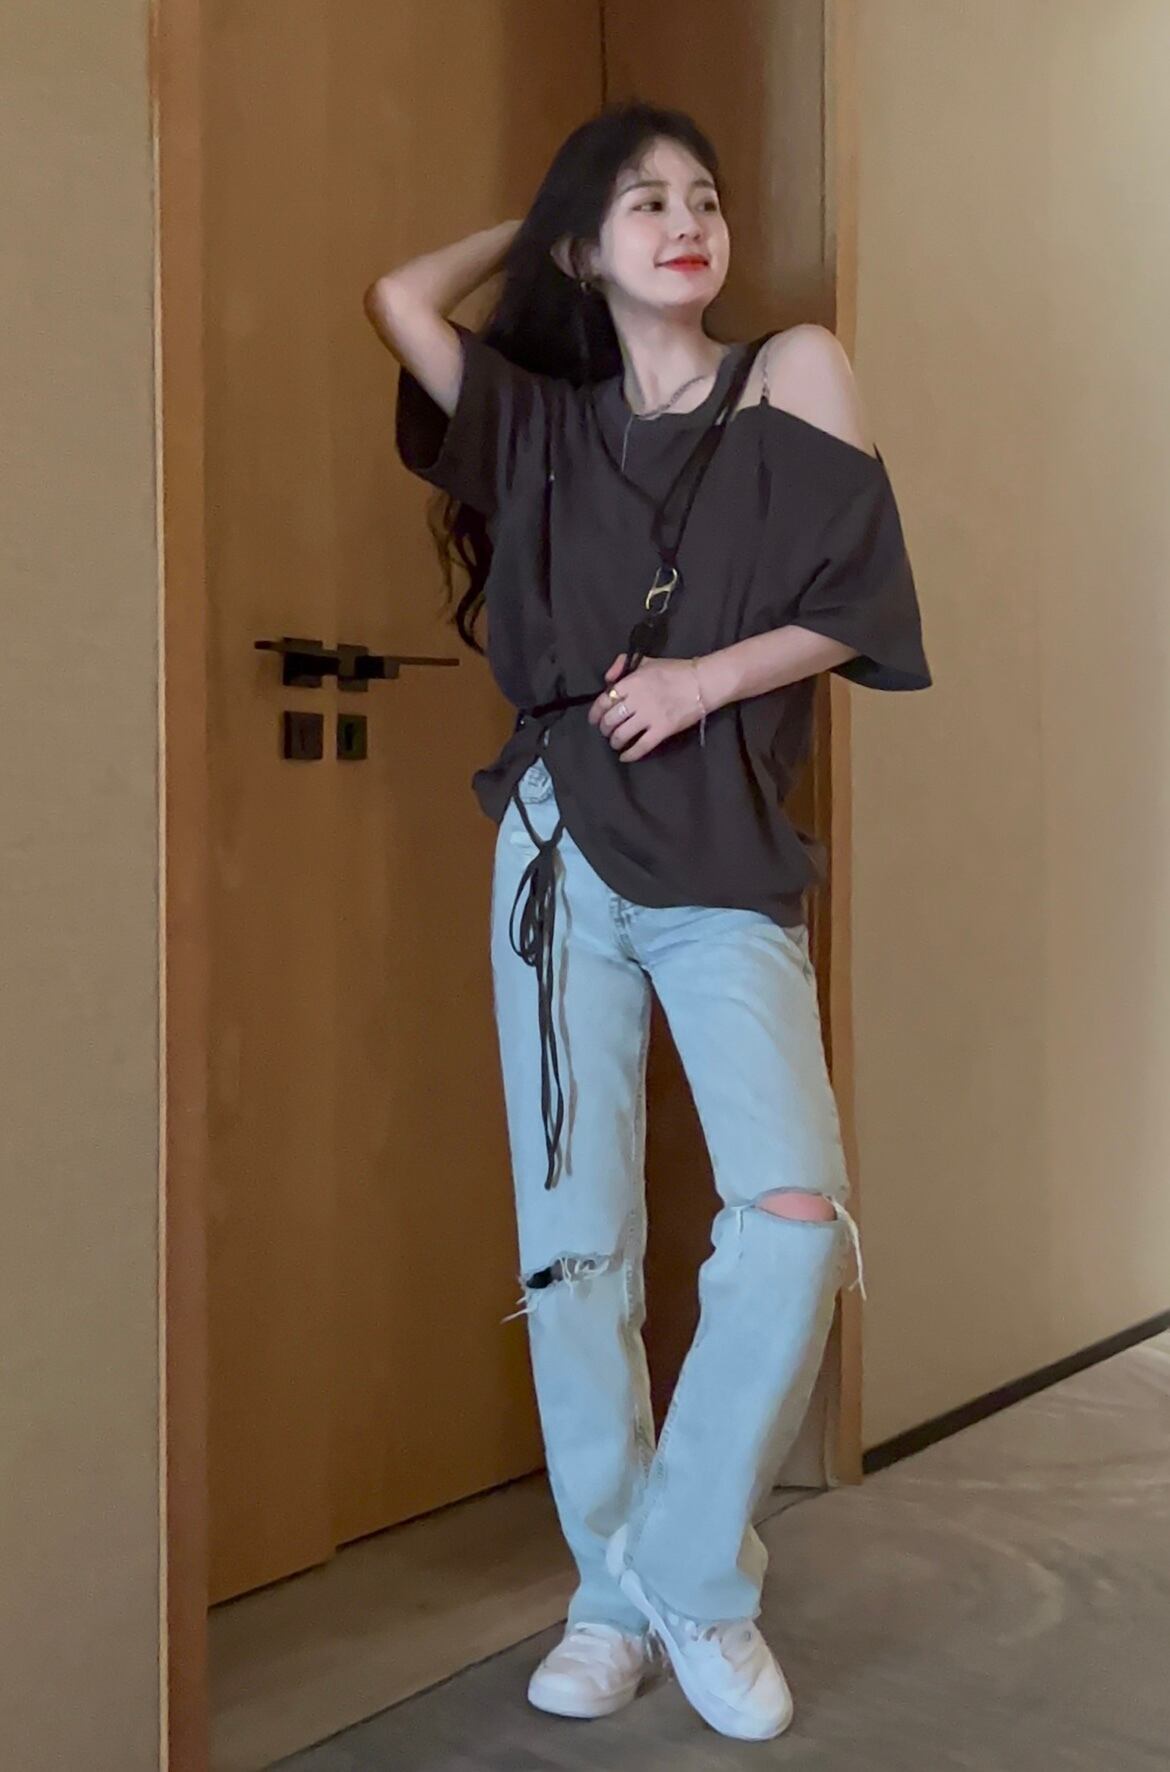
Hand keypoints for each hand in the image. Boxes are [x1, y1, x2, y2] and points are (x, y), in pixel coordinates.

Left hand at [588, 653, 706, 762]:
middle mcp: (637, 700)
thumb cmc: (674, 671)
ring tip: (616, 743)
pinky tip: (625, 757)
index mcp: (632, 682)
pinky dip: (630, 754)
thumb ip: (622, 665)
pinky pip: (641, 746)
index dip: (595, 712)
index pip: (605, 700)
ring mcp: (649, 716)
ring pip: (622, 734)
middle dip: (605, 728)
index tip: (594, 719)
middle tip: (607, 732)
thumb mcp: (647, 662)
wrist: (701, 683)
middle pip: (611, 719)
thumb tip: (607, 679)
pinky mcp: (662, 730)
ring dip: (615, 741)